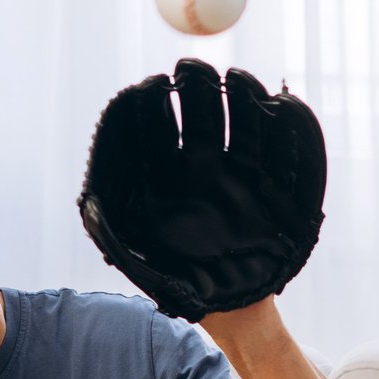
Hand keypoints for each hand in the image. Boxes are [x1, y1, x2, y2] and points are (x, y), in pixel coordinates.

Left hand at [79, 58, 326, 321]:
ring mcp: (241, 169)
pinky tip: (281, 108)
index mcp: (164, 175)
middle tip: (189, 71)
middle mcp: (201, 164)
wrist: (236, 307)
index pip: (151, 124)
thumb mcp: (136, 260)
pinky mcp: (277, 183)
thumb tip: (89, 201)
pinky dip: (289, 123)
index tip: (149, 88)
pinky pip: (285, 147)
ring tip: (236, 81)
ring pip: (239, 119)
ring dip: (238, 94)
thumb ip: (111, 231)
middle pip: (196, 109)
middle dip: (193, 84)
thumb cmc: (178, 284)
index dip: (148, 101)